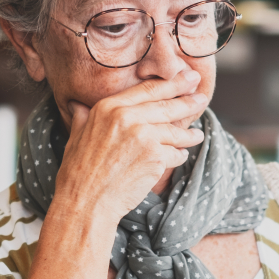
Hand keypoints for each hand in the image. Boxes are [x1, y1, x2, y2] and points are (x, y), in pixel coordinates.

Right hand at [55, 71, 208, 223]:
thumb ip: (83, 117)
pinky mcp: (155, 157)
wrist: (86, 201)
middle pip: (167, 106)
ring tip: (198, 135)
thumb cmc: (78, 172)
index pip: (148, 89)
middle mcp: (127, 117)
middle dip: (188, 101)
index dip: (171, 83)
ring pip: (175, 132)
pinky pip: (175, 154)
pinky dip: (179, 156)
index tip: (187, 78)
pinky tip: (181, 156)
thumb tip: (77, 105)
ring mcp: (143, 136)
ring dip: (189, 134)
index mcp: (109, 107)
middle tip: (202, 96)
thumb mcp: (76, 136)